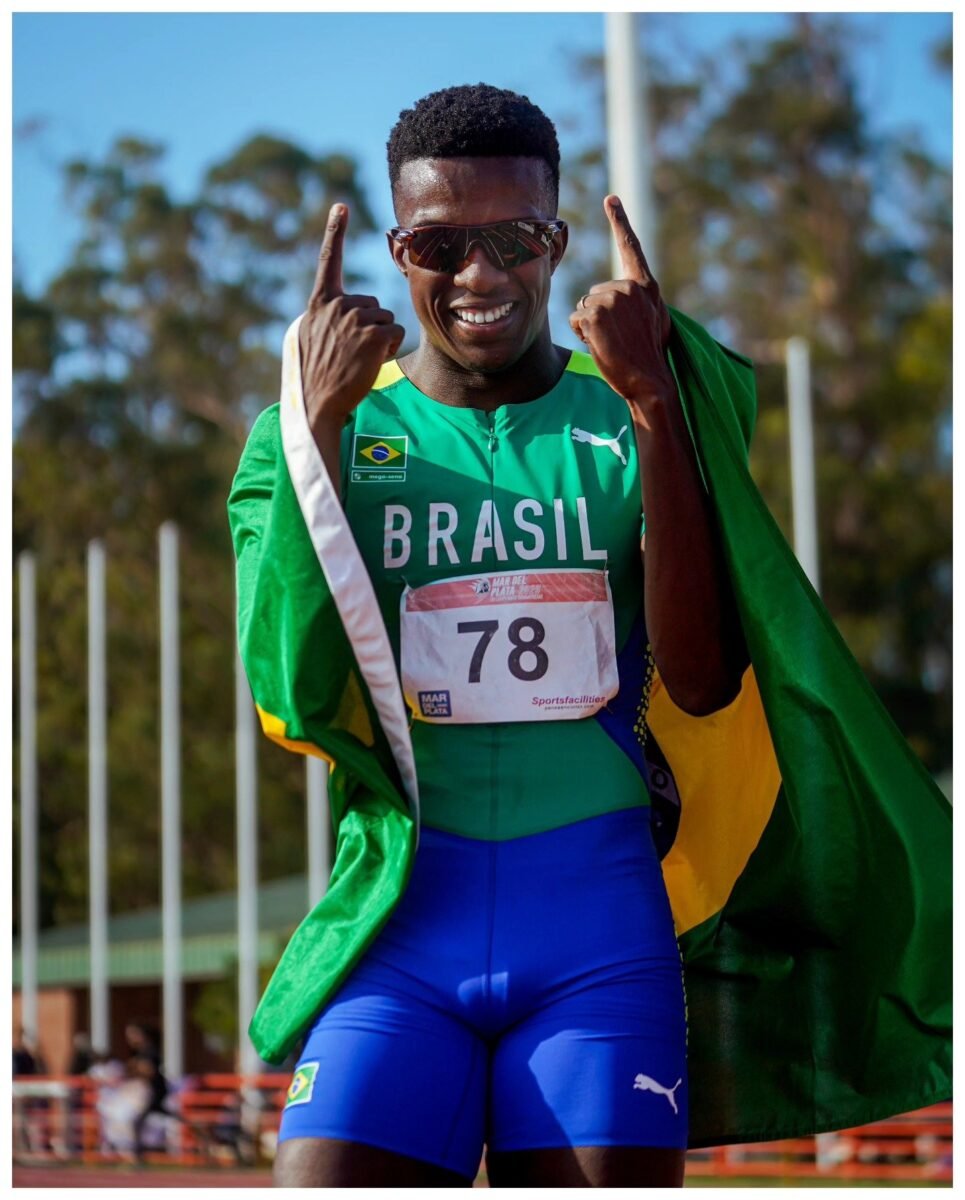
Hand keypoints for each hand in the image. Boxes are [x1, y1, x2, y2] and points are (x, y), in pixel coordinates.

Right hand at [298, 203, 404, 429]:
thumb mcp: (313, 335)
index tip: (341, 207)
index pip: (330, 261)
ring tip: (358, 359)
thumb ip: (328, 316)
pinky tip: (371, 361)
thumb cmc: (318, 374)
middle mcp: (337, 305)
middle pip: (373, 304)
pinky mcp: (373, 335)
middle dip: (371, 326)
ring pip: (386, 320)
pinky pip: (395, 333)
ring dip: (380, 339)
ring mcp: (355, 318)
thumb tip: (344, 308)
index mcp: (321, 303)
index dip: (335, 232)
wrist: (318, 401)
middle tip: (352, 351)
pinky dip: (389, 349)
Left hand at [568, 195, 673, 402]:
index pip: (631, 247)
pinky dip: (583, 334)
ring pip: (584, 306)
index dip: (620, 221)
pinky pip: (576, 320)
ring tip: (612, 342)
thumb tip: (632, 295)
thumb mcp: (655, 319)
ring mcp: (611, 300)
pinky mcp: (594, 315)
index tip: (610, 199)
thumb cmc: (651, 355)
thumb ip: (640, 300)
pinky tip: (602, 345)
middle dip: (599, 314)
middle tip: (619, 336)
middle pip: (595, 292)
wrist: (650, 380)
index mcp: (646, 286)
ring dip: (591, 326)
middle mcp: (629, 287)